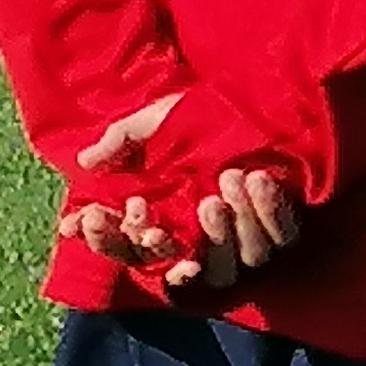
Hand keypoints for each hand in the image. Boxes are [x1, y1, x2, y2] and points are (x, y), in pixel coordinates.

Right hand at [58, 96, 302, 294]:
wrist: (257, 97)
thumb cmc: (198, 115)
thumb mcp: (155, 122)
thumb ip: (120, 141)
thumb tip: (85, 162)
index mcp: (161, 225)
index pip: (125, 249)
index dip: (110, 240)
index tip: (100, 216)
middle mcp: (197, 244)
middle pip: (175, 268)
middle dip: (172, 243)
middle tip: (191, 201)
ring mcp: (240, 244)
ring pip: (229, 267)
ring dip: (227, 230)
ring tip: (228, 179)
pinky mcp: (280, 233)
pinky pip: (278, 240)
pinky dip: (268, 214)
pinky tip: (259, 180)